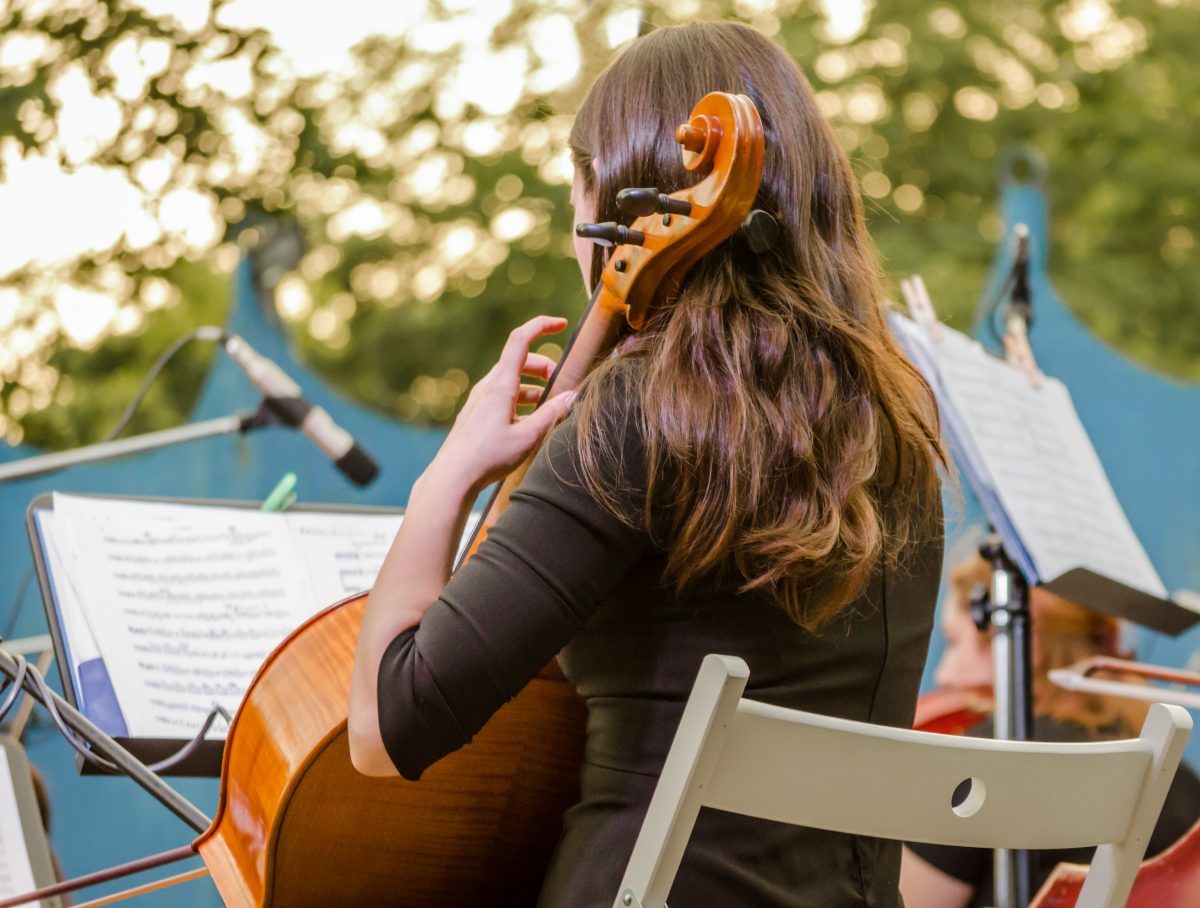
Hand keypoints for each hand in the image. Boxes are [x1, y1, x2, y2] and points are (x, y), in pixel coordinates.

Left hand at [431, 315, 574, 492]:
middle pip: (519, 361)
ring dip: (534, 386)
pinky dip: (521, 400)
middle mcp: (488, 387)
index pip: (520, 340)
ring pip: (512, 381)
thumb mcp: (528, 437)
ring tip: (550, 406)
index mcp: (500, 385)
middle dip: (544, 366)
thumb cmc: (488, 457)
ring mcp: (480, 400)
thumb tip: (572, 396)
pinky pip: (503, 397)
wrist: (452, 477)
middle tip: (561, 384)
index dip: (541, 326)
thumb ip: (552, 414)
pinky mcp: (477, 414)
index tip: (561, 324)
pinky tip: (530, 422)